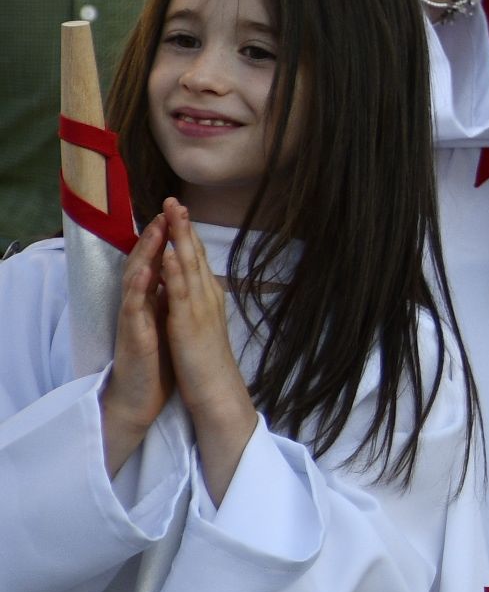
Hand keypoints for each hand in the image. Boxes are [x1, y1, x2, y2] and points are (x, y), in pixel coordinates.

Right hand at [99, 217, 175, 477]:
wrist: (142, 395)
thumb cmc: (157, 358)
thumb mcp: (167, 321)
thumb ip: (169, 297)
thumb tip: (179, 274)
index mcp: (153, 300)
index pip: (159, 262)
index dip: (168, 238)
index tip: (179, 213)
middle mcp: (140, 304)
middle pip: (146, 262)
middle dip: (156, 235)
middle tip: (166, 209)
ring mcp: (134, 318)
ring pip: (136, 278)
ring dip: (145, 254)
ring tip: (155, 229)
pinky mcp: (132, 335)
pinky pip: (133, 308)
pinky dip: (139, 289)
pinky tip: (145, 273)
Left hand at [152, 201, 254, 500]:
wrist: (216, 391)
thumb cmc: (207, 363)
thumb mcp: (204, 327)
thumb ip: (200, 306)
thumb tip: (196, 290)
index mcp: (209, 298)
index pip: (198, 260)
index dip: (188, 235)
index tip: (180, 212)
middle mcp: (208, 297)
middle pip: (195, 255)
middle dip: (185, 227)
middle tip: (176, 200)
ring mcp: (199, 307)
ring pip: (189, 266)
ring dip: (180, 237)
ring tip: (173, 213)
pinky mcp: (188, 321)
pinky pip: (180, 289)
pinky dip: (174, 267)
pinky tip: (169, 250)